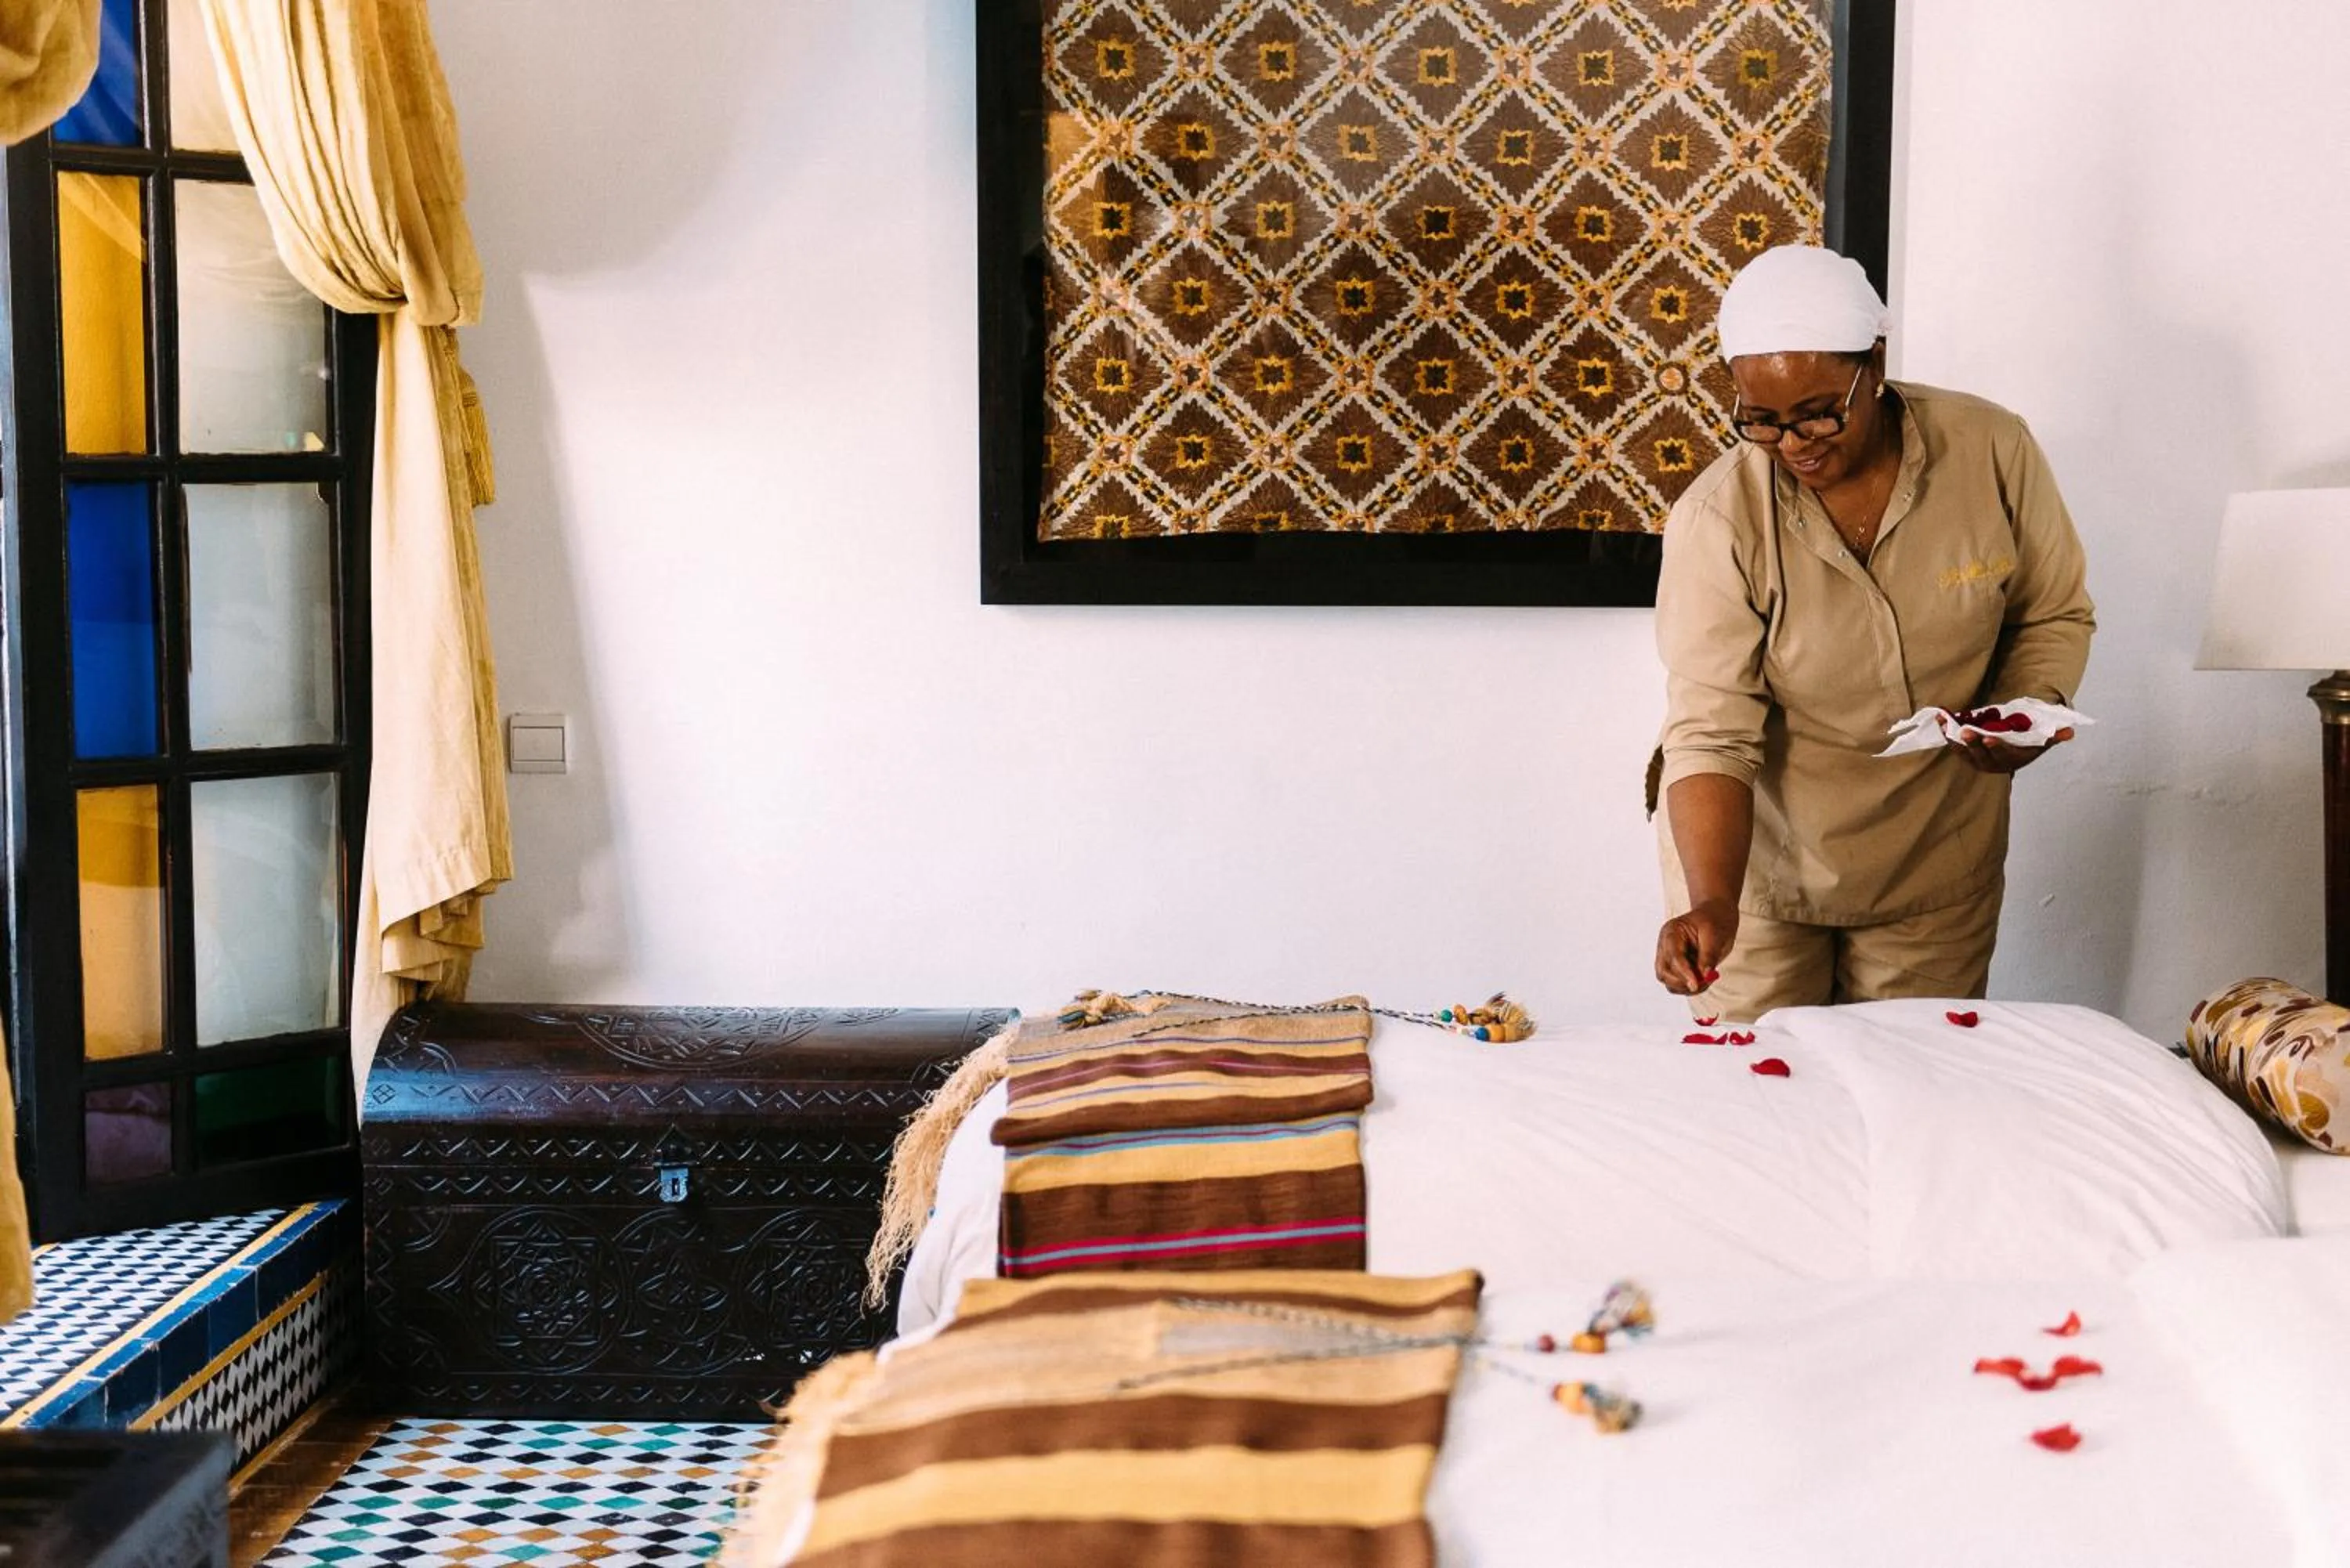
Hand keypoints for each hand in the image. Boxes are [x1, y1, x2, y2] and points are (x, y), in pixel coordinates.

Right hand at [1656, 898, 1738, 995]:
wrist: (1715, 917)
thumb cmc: (1714, 921)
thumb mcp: (1714, 935)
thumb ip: (1708, 956)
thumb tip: (1705, 975)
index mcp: (1671, 932)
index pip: (1673, 956)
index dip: (1683, 972)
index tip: (1695, 984)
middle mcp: (1666, 946)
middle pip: (1664, 972)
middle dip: (1682, 982)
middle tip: (1702, 983)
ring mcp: (1669, 957)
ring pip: (1668, 981)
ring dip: (1686, 986)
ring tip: (1706, 979)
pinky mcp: (1676, 967)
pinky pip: (1677, 983)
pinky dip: (1690, 986)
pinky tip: (1704, 979)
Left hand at [1954, 726, 2073, 773]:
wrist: (2011, 750)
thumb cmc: (2028, 744)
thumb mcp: (2042, 741)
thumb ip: (2054, 735)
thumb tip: (2070, 732)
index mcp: (2011, 760)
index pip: (2003, 755)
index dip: (1996, 747)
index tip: (1990, 738)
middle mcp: (1992, 763)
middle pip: (1980, 754)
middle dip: (1972, 742)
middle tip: (1965, 730)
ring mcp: (1977, 760)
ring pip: (1963, 750)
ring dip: (1953, 737)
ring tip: (1945, 721)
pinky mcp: (1965, 754)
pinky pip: (1954, 745)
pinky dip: (1947, 733)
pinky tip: (1940, 719)